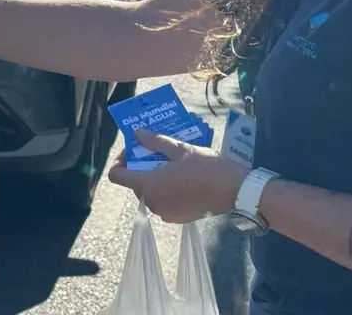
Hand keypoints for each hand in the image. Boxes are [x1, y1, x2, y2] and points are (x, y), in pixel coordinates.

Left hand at [108, 130, 248, 223]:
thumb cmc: (206, 167)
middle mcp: (152, 202)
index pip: (117, 176)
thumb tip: (137, 133)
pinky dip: (165, 189)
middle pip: (134, 183)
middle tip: (156, 152)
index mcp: (149, 185)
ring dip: (154, 177)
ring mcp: (164, 213)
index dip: (121, 161)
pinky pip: (162, 201)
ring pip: (149, 192)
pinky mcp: (176, 219)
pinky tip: (181, 177)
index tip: (134, 151)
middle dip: (140, 166)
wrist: (234, 191)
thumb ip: (155, 142)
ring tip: (171, 163)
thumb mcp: (180, 149)